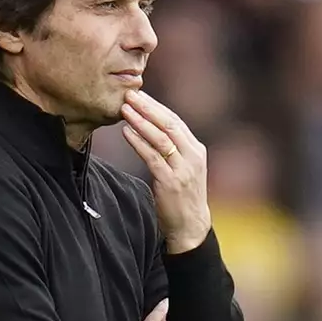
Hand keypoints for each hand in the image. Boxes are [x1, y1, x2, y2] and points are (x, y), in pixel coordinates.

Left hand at [120, 90, 211, 253]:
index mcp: (196, 150)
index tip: (140, 95)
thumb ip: (173, 150)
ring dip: (141, 121)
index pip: (175, 121)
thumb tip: (152, 129)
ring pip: (161, 138)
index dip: (156, 106)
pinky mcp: (170, 182)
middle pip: (169, 124)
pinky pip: (152, 157)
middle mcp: (193, 156)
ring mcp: (183, 169)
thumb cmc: (183, 196)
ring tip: (125, 109)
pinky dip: (138, 142)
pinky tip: (126, 132)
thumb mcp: (184, 168)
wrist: (191, 226)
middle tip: (130, 94)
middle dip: (148, 108)